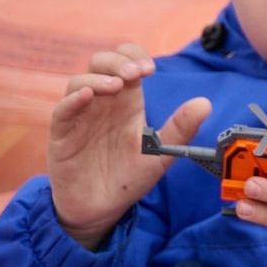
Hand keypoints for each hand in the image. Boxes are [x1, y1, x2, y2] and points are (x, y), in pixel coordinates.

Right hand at [49, 46, 208, 250]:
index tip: (150, 69)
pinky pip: (61, 111)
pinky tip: (86, 97)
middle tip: (136, 74)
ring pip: (79, 82)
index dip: (135, 56)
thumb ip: (180, 129)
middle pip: (101, 64)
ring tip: (117, 87)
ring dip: (98, 78)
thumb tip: (205, 103)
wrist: (102, 209)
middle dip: (117, 61)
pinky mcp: (62, 135)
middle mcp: (102, 103)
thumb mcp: (160, 154)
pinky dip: (72, 100)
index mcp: (127, 102)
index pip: (127, 63)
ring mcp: (80, 117)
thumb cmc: (129, 178)